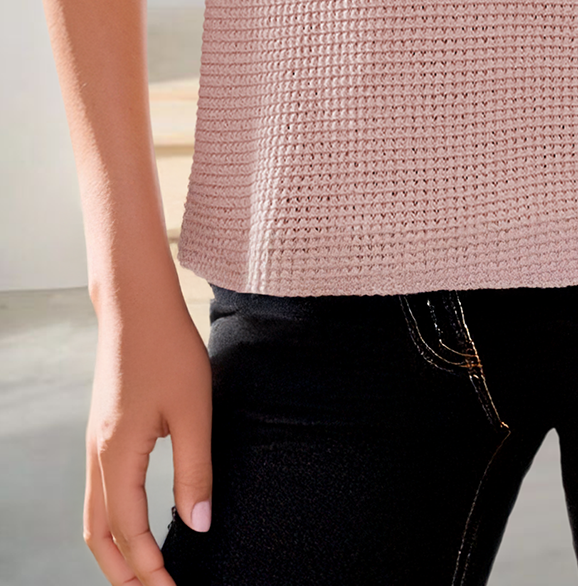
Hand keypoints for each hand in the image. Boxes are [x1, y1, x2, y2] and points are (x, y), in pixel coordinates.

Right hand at [84, 294, 212, 584]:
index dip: (149, 569)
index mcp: (117, 455)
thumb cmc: (168, 350)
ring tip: (144, 573)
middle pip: (99, 535)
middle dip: (123, 573)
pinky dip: (113, 522)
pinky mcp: (103, 432)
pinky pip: (99, 493)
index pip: (129, 532)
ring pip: (94, 516)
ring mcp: (95, 444)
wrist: (136, 305)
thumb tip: (198, 526)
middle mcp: (98, 455)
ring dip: (115, 551)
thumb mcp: (194, 410)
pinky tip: (137, 524)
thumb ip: (195, 470)